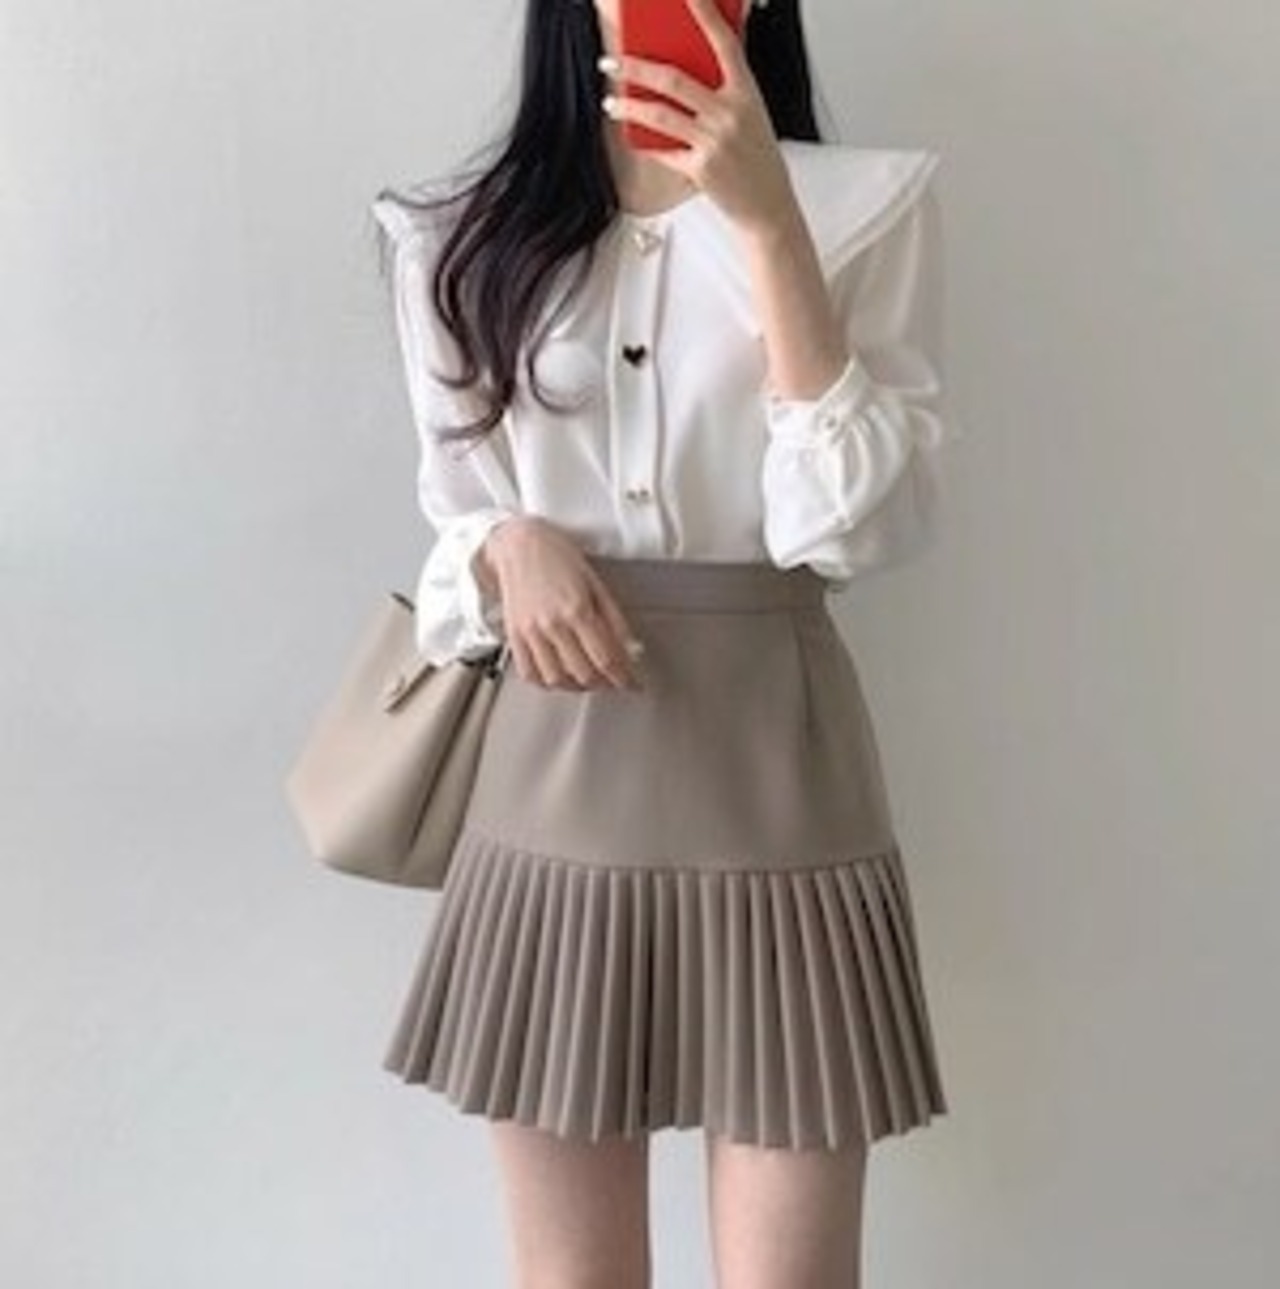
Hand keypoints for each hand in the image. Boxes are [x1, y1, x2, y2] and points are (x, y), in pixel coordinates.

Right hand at [481, 517, 645, 691]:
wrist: (518, 543)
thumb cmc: (557, 555)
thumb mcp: (596, 582)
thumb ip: (614, 619)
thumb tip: (630, 648)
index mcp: (577, 609)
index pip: (606, 658)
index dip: (623, 678)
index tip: (632, 683)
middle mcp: (552, 624)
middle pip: (584, 673)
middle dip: (604, 683)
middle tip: (613, 680)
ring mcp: (530, 632)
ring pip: (557, 679)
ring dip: (577, 686)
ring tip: (589, 680)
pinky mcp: (514, 635)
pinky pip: (530, 673)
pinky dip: (547, 683)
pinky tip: (559, 677)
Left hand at [598, 0, 795, 235]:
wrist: (768, 207)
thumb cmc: (757, 158)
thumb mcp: (753, 114)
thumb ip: (730, 84)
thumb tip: (705, 52)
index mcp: (747, 92)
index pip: (725, 43)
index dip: (706, 14)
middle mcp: (731, 113)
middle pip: (674, 80)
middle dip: (635, 68)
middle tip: (611, 61)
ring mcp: (715, 142)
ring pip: (660, 114)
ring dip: (629, 106)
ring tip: (611, 102)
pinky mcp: (701, 169)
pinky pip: (664, 150)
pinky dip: (645, 142)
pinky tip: (630, 134)